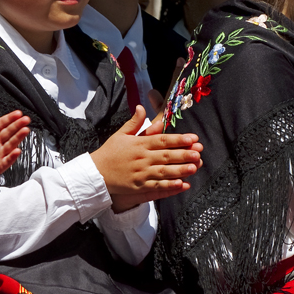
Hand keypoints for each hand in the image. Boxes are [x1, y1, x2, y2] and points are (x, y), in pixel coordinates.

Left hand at [0, 99, 30, 180]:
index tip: (18, 113)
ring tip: (25, 130)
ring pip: (10, 145)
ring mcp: (0, 154)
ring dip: (18, 138)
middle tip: (26, 119)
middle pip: (9, 133)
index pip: (2, 124)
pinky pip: (6, 161)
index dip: (9, 118)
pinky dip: (12, 157)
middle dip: (17, 126)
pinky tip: (17, 151)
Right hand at [89, 106, 203, 210]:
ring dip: (180, 169)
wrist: (95, 173)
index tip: (193, 138)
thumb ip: (134, 122)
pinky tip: (182, 184)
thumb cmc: (109, 153)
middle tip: (198, 152)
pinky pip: (157, 186)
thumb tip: (141, 107)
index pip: (161, 140)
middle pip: (166, 155)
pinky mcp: (138, 186)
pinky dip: (170, 186)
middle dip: (183, 154)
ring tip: (194, 167)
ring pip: (164, 171)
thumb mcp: (120, 134)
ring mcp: (140, 173)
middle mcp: (141, 158)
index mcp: (138, 144)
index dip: (178, 139)